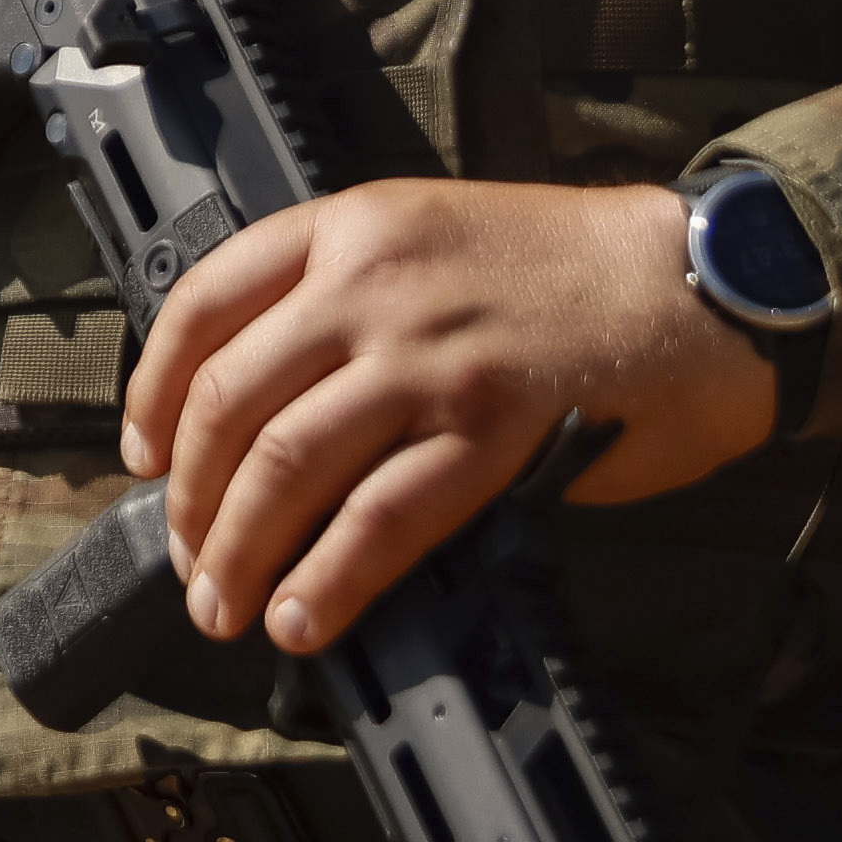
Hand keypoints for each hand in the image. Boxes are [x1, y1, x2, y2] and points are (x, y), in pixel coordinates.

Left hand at [121, 179, 773, 661]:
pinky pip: (381, 519)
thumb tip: (276, 421)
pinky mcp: (491, 428)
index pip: (203, 302)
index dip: (154, 391)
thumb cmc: (578, 266)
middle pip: (231, 401)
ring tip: (226, 606)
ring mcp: (430, 356)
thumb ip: (353, 303)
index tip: (140, 452)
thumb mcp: (437, 236)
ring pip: (287, 464)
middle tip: (188, 557)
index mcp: (353, 225)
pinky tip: (302, 616)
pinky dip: (327, 580)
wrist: (701, 280)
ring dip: (239, 550)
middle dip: (189, 497)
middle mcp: (374, 284)